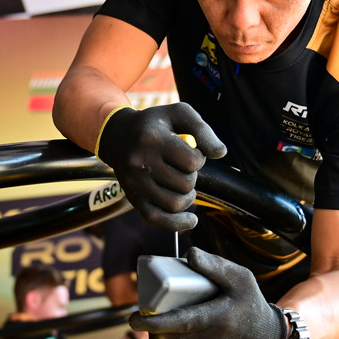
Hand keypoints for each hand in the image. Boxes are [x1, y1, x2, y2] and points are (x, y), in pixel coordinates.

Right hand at [96, 104, 225, 231]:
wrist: (117, 136)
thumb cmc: (154, 124)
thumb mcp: (178, 114)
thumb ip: (203, 130)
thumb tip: (220, 153)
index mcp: (152, 139)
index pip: (192, 161)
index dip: (200, 158)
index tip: (191, 151)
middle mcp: (140, 162)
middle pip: (185, 184)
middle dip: (192, 177)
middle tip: (184, 167)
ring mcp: (135, 183)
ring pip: (175, 204)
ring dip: (188, 197)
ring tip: (184, 185)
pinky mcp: (133, 198)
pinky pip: (157, 219)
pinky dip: (177, 223)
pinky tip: (191, 220)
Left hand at [129, 247, 283, 338]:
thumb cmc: (250, 304)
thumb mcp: (240, 278)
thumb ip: (215, 265)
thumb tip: (189, 254)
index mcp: (220, 319)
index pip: (180, 323)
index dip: (153, 322)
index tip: (135, 317)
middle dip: (149, 327)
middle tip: (144, 313)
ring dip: (155, 337)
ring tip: (156, 321)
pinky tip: (166, 335)